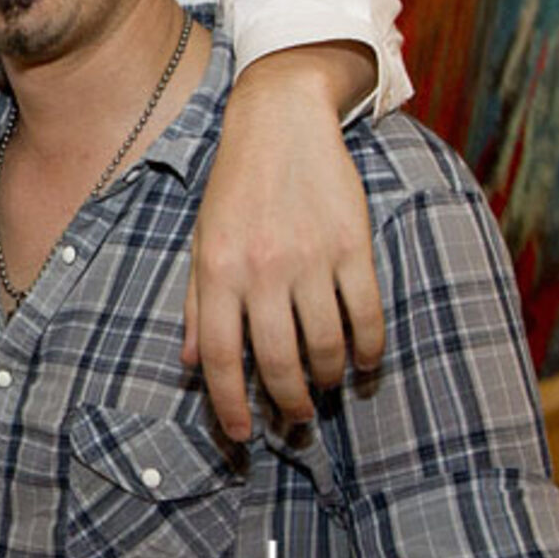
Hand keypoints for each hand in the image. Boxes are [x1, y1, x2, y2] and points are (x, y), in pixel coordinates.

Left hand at [185, 44, 383, 440]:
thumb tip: (191, 364)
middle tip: (294, 418)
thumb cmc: (233, 187)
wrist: (278, 122)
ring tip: (324, 388)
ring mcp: (309, 259)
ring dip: (327, 379)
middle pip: (276, 361)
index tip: (240, 436)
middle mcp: (260, 270)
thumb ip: (197, 303)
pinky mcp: (351, 246)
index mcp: (216, 271)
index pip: (220, 357)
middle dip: (287, 403)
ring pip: (324, 346)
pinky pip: (365, 315)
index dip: (229, 405)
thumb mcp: (202, 241)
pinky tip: (362, 362)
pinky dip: (367, 349)